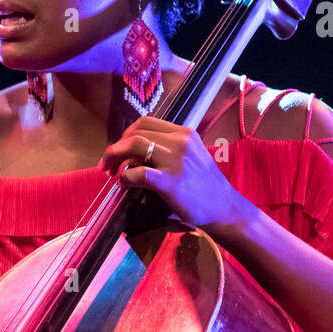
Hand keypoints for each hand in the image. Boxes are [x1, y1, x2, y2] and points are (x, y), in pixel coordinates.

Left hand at [97, 117, 250, 234]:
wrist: (225, 209)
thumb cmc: (206, 186)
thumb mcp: (191, 156)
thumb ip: (168, 149)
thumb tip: (135, 153)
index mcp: (184, 133)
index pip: (144, 122)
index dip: (125, 134)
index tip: (119, 149)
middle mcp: (180, 142)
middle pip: (135, 133)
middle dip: (115, 147)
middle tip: (107, 163)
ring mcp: (175, 161)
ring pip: (133, 146)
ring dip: (114, 157)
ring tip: (110, 171)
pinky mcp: (171, 182)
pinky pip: (138, 173)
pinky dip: (125, 177)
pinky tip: (124, 183)